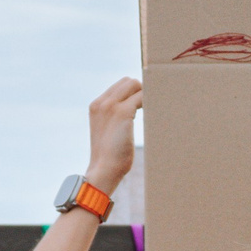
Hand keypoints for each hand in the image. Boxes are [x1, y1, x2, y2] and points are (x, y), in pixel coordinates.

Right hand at [86, 77, 142, 192]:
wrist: (104, 169)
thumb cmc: (109, 155)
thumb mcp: (106, 130)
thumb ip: (114, 117)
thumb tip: (131, 110)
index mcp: (96, 105)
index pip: (119, 85)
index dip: (133, 92)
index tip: (143, 104)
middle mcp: (102, 102)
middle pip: (128, 81)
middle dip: (141, 91)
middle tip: (150, 108)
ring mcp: (111, 106)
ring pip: (136, 85)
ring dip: (147, 95)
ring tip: (152, 110)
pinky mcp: (123, 112)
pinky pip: (142, 96)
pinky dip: (151, 101)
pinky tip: (154, 113)